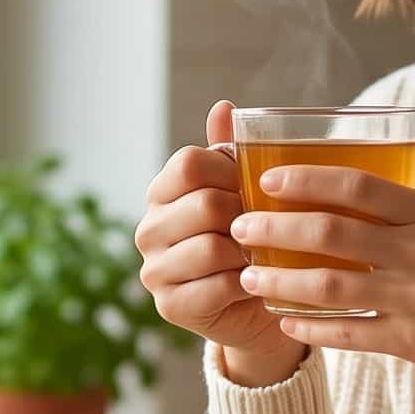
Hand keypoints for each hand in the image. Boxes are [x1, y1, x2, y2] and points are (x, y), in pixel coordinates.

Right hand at [135, 101, 308, 380]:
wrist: (255, 305)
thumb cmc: (249, 238)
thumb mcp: (241, 190)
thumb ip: (231, 151)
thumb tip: (223, 106)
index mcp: (161, 192)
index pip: (189, 163)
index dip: (230, 171)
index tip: (251, 186)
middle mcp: (148, 229)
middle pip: (205, 204)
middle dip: (245, 216)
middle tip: (266, 227)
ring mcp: (155, 271)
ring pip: (211, 248)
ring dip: (247, 253)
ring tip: (262, 256)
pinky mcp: (170, 306)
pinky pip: (217, 286)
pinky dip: (245, 284)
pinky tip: (255, 283)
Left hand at [229, 165, 414, 405]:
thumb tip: (382, 162)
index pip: (358, 184)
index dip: (305, 179)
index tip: (267, 180)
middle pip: (331, 232)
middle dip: (274, 227)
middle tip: (241, 226)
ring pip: (328, 286)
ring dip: (278, 280)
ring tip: (249, 276)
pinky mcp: (412, 344)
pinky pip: (345, 334)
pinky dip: (308, 327)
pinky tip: (284, 319)